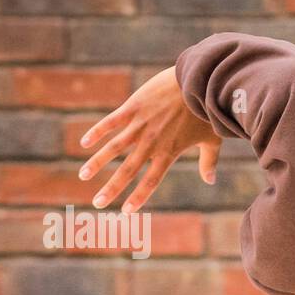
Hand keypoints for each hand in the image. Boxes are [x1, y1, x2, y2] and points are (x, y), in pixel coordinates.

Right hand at [78, 65, 222, 213]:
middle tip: (97, 204)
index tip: (126, 212)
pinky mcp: (133, 107)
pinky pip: (111, 122)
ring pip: (113, 148)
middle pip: (127, 171)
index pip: (151, 181)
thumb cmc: (208, 113)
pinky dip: (97, 132)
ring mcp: (140, 125)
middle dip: (111, 189)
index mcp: (169, 152)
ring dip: (97, 162)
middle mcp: (151, 142)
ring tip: (83, 175)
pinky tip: (84, 143)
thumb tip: (210, 181)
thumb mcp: (212, 140)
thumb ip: (208, 162)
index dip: (138, 196)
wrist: (199, 82)